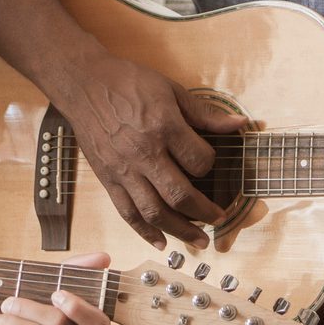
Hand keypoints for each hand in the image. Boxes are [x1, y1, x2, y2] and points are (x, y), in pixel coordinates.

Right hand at [62, 53, 250, 249]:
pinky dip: (145, 232)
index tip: (209, 164)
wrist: (84, 84)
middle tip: (219, 219)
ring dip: (180, 230)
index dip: (211, 165)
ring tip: (198, 241)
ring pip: (154, 212)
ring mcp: (123, 170)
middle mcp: (144, 153)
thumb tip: (239, 125)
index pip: (199, 161)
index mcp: (163, 127)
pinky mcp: (107, 179)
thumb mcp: (171, 90)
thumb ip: (205, 114)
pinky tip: (161, 242)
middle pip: (179, 195)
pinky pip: (127, 213)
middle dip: (204, 212)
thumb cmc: (128, 82)